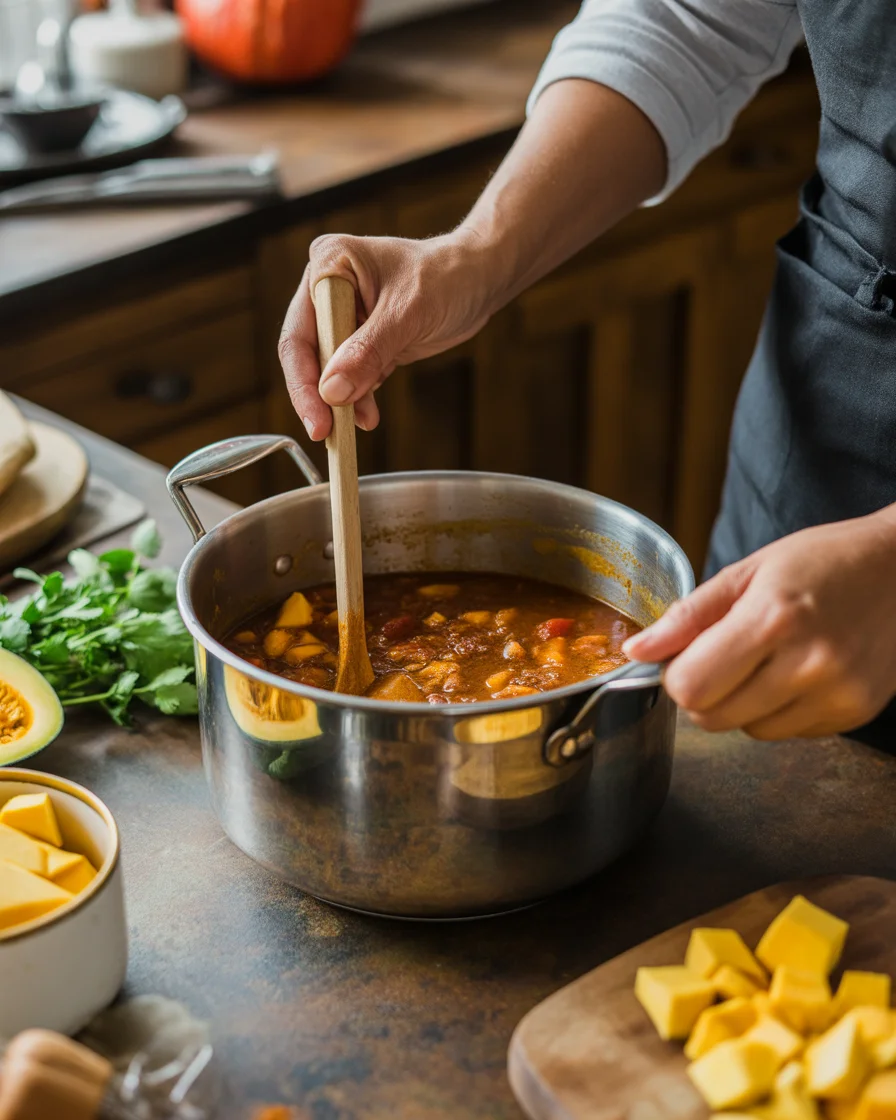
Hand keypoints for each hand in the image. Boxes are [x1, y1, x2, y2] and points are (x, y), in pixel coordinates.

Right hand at [278, 230, 494, 440]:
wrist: (479, 280)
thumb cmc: (448, 277)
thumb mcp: (408, 313)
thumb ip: (368, 351)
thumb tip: (333, 391)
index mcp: (330, 265)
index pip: (300, 332)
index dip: (304, 379)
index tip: (318, 417)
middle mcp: (328, 290)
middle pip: (308, 354)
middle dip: (319, 396)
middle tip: (327, 432)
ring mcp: (345, 316)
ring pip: (328, 371)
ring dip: (341, 402)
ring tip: (356, 427)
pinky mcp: (363, 340)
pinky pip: (351, 377)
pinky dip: (358, 399)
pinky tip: (368, 417)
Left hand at [623, 510, 895, 738]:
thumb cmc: (825, 561)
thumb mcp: (749, 571)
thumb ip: (688, 616)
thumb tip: (637, 651)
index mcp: (772, 618)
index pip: (690, 686)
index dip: (676, 674)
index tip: (687, 654)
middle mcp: (808, 664)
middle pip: (711, 718)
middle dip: (704, 692)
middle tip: (726, 655)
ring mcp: (836, 695)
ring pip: (748, 732)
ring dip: (743, 704)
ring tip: (770, 658)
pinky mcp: (853, 714)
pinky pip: (788, 733)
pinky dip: (780, 710)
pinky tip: (801, 671)